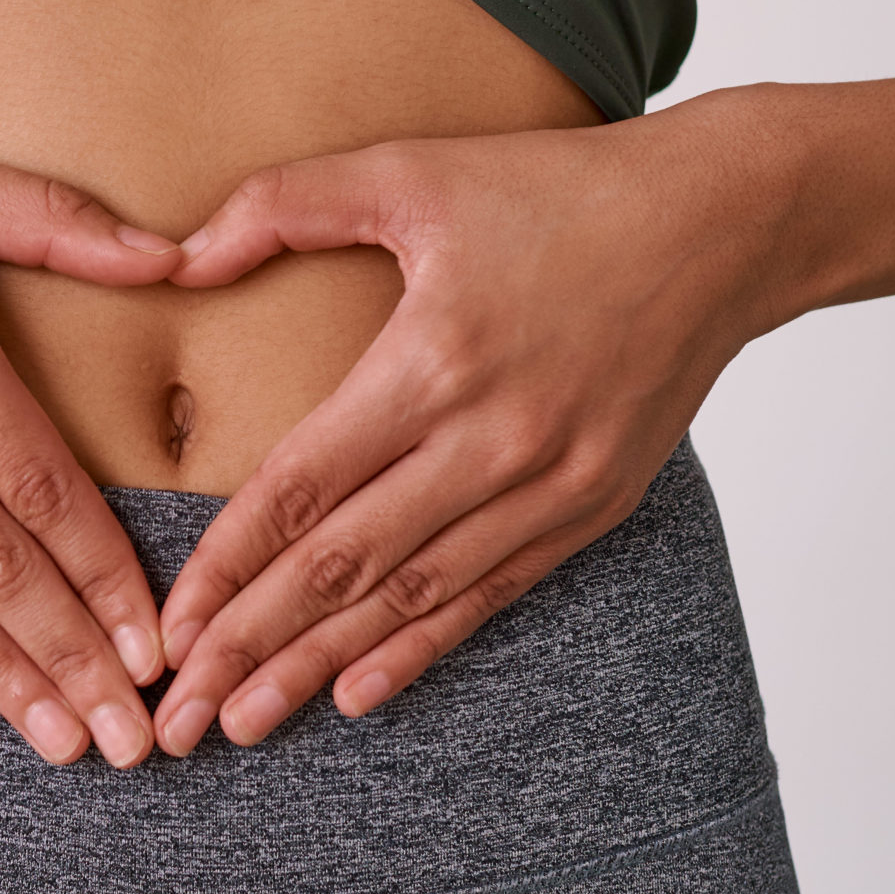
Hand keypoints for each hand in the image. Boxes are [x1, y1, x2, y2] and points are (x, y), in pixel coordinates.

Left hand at [146, 95, 801, 755]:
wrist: (726, 224)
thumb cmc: (560, 189)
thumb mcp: (414, 168)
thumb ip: (284, 203)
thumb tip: (176, 258)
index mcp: (434, 361)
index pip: (304, 488)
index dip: (227, 567)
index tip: (168, 630)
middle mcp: (491, 440)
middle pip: (344, 566)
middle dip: (252, 646)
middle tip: (181, 719)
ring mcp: (548, 485)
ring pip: (412, 597)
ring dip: (320, 665)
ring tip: (247, 724)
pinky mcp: (590, 507)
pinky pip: (489, 594)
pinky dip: (419, 648)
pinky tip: (356, 694)